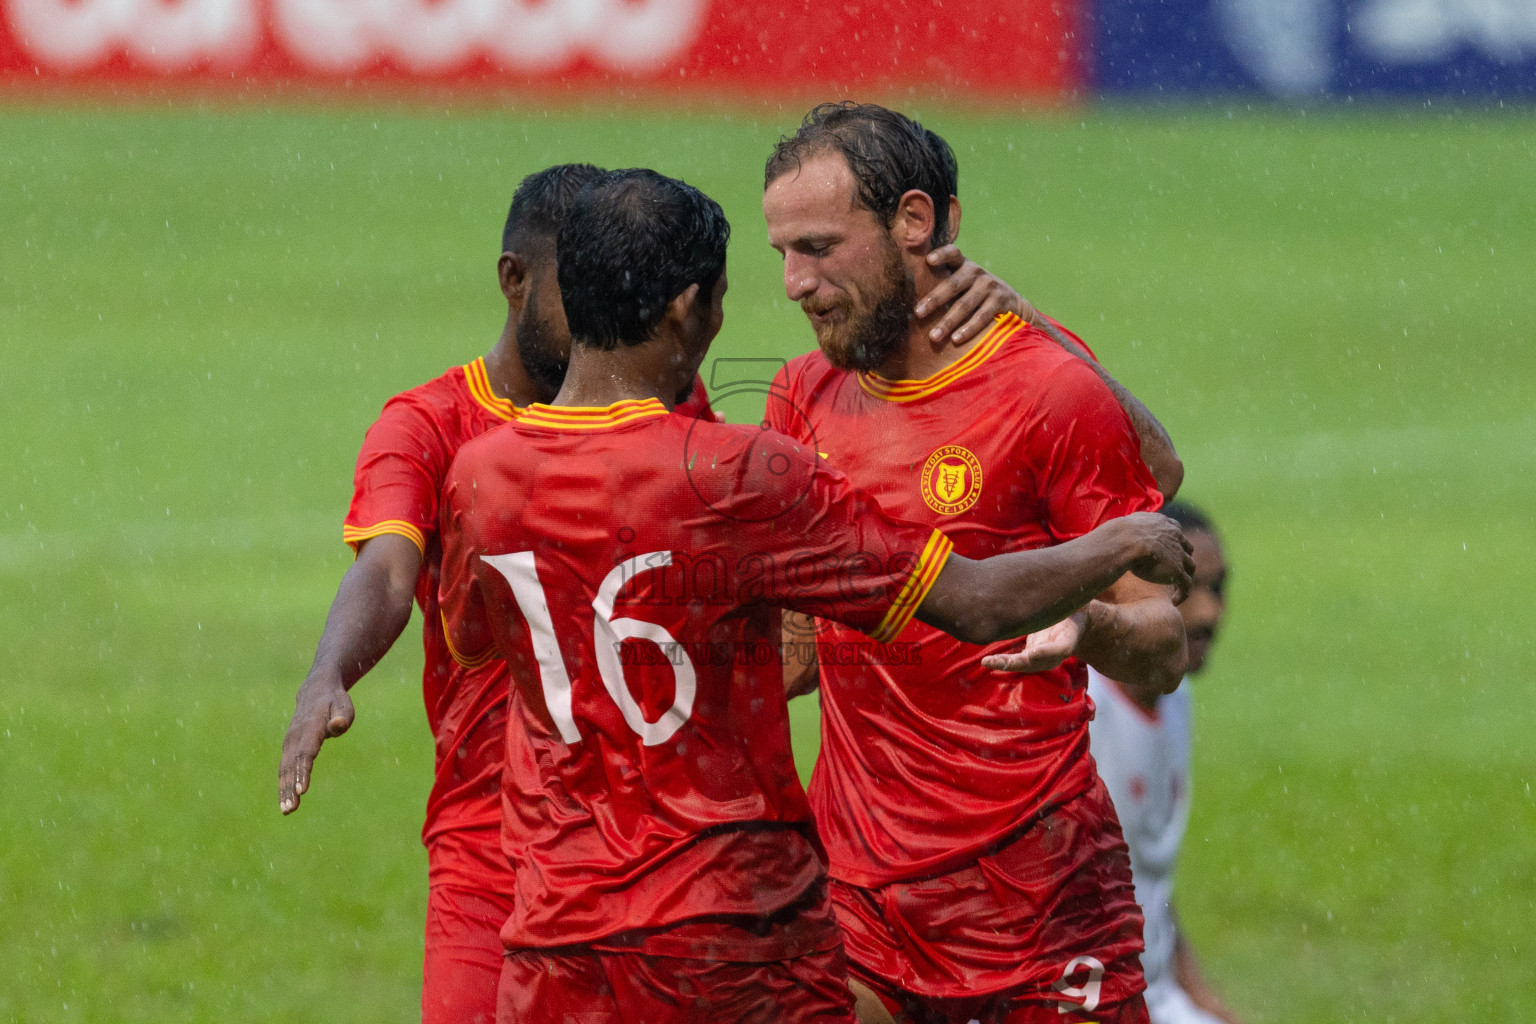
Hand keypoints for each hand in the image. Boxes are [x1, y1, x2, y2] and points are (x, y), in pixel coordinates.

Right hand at [278, 674, 355, 813]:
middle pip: (291, 765)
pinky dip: (284, 784)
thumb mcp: (343, 705)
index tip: (302, 790)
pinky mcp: (288, 747)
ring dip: (284, 790)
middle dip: (290, 787)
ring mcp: (289, 742)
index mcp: (310, 727)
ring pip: (284, 769)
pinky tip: (286, 801)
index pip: (305, 752)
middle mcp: (295, 736)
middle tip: (291, 808)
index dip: (303, 771)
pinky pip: (284, 768)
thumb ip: (342, 716)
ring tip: (288, 810)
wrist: (315, 691)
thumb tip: (338, 725)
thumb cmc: (335, 702)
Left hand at [916, 245, 1037, 345]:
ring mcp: (990, 285)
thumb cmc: (975, 294)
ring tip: (933, 336)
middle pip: (953, 284)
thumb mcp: (962, 283)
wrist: (1012, 303)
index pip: (952, 253)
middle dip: (934, 299)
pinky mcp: (1000, 301)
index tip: (929, 260)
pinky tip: (955, 339)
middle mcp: (976, 272)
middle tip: (918, 313)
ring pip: (965, 304)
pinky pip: (982, 316)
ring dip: (948, 321)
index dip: (942, 254)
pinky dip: (968, 329)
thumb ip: (943, 284)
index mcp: (963, 265)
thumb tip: (911, 303)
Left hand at [981, 609, 1087, 673]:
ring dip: (1005, 664)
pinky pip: (1016, 661)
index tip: (1032, 652)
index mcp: (1069, 639)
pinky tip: (986, 661)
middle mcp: (1055, 653)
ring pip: (1024, 665)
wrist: (1074, 623)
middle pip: (1038, 662)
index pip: (1061, 648)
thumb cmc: (1074, 607)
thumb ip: (1074, 600)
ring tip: (987, 662)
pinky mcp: (1031, 655)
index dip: (1047, 651)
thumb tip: (1074, 582)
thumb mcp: (1077, 602)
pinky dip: (1002, 662)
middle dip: (1018, 662)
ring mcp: (1042, 657)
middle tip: (1002, 662)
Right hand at [1119, 512, 1194, 602]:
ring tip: (1177, 589)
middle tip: (1175, 571)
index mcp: (1164, 524)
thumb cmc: (1118, 535)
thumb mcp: (1126, 526)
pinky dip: (1183, 593)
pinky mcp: (1177, 570)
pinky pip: (1186, 584)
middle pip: (1186, 549)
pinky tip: (1175, 601)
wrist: (1125, 542)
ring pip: (1190, 567)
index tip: (1169, 552)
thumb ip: (1129, 529)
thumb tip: (1117, 533)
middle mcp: (1175, 536)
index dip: (1174, 542)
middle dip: (1183, 559)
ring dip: (1185, 577)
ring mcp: (1179, 554)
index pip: (1176, 532)